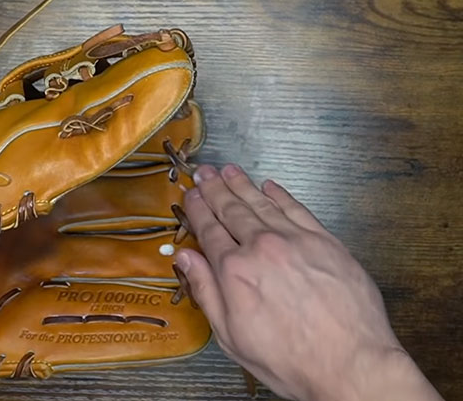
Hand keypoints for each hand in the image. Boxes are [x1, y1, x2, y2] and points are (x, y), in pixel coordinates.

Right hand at [175, 164, 441, 400]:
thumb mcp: (231, 336)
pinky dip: (281, 195)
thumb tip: (185, 259)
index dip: (198, 209)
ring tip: (228, 170)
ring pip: (262, 204)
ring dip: (242, 185)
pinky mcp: (325, 242)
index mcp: (234, 270)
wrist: (349, 364)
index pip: (209, 229)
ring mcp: (296, 240)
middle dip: (215, 189)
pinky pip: (297, 209)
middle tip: (204, 172)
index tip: (191, 195)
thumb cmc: (289, 359)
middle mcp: (262, 247)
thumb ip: (206, 292)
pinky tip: (269, 185)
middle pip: (233, 210)